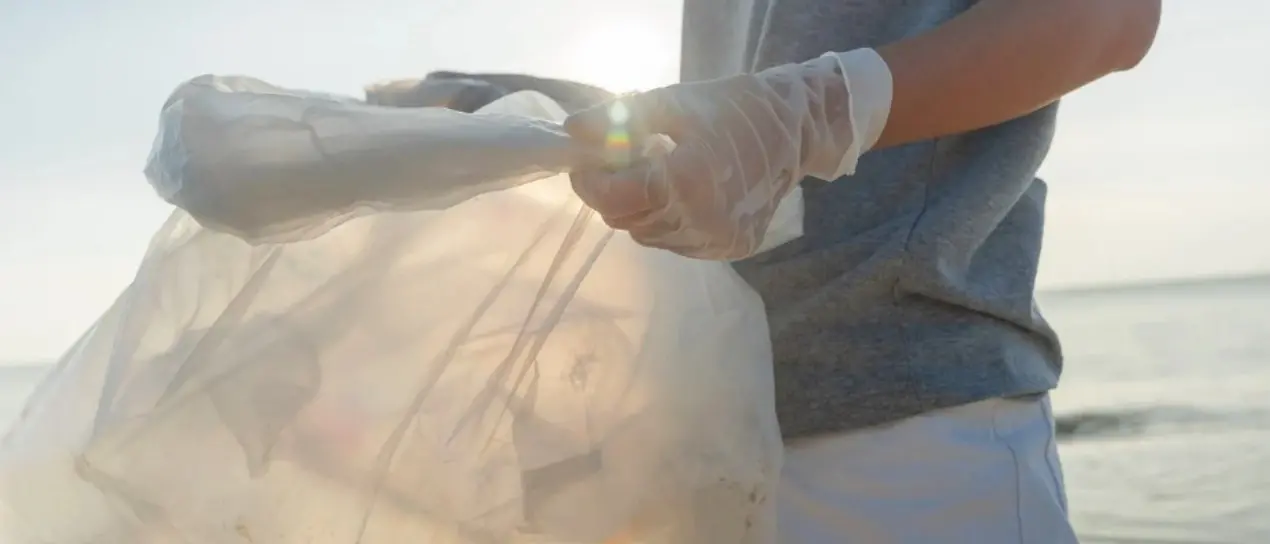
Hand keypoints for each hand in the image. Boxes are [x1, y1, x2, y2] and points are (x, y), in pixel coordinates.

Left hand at [564, 55, 858, 259]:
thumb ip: (620, 118)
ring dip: (640, 208)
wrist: (797, 131)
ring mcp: (716, 240)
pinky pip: (676, 243)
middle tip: (619, 164)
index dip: (590, 180)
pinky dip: (667, 221)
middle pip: (625, 219)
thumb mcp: (674, 104)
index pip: (613, 196)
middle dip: (612, 192)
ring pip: (647, 235)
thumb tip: (571, 130)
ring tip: (657, 174)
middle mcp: (701, 220)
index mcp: (686, 181)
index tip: (585, 162)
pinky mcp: (730, 249)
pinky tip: (682, 194)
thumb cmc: (732, 109)